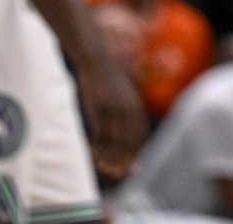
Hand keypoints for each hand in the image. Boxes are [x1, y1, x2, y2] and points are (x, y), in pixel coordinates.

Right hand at [75, 55, 145, 179]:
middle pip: (129, 139)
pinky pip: (99, 131)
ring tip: (103, 167)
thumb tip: (123, 132)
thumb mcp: (120, 96)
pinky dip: (97, 145)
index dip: (137, 151)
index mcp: (135, 104)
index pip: (140, 134)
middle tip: (117, 172)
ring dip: (109, 155)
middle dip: (124, 158)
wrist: (96, 59)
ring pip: (113, 138)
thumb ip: (124, 112)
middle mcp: (127, 107)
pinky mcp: (98, 106)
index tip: (133, 167)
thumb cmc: (107, 80)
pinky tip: (93, 153)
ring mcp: (113, 106)